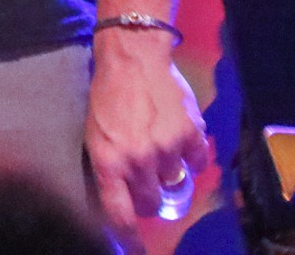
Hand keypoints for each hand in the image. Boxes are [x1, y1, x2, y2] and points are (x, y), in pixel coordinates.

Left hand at [85, 30, 212, 249]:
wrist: (132, 58)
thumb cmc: (107, 95)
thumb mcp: (95, 134)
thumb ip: (110, 167)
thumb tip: (123, 198)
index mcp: (109, 163)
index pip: (120, 215)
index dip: (129, 239)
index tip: (136, 251)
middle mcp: (137, 161)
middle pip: (151, 202)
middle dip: (149, 194)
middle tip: (146, 175)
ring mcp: (166, 149)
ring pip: (175, 181)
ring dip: (169, 169)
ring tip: (159, 142)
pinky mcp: (190, 135)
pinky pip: (198, 162)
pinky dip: (193, 155)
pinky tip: (181, 137)